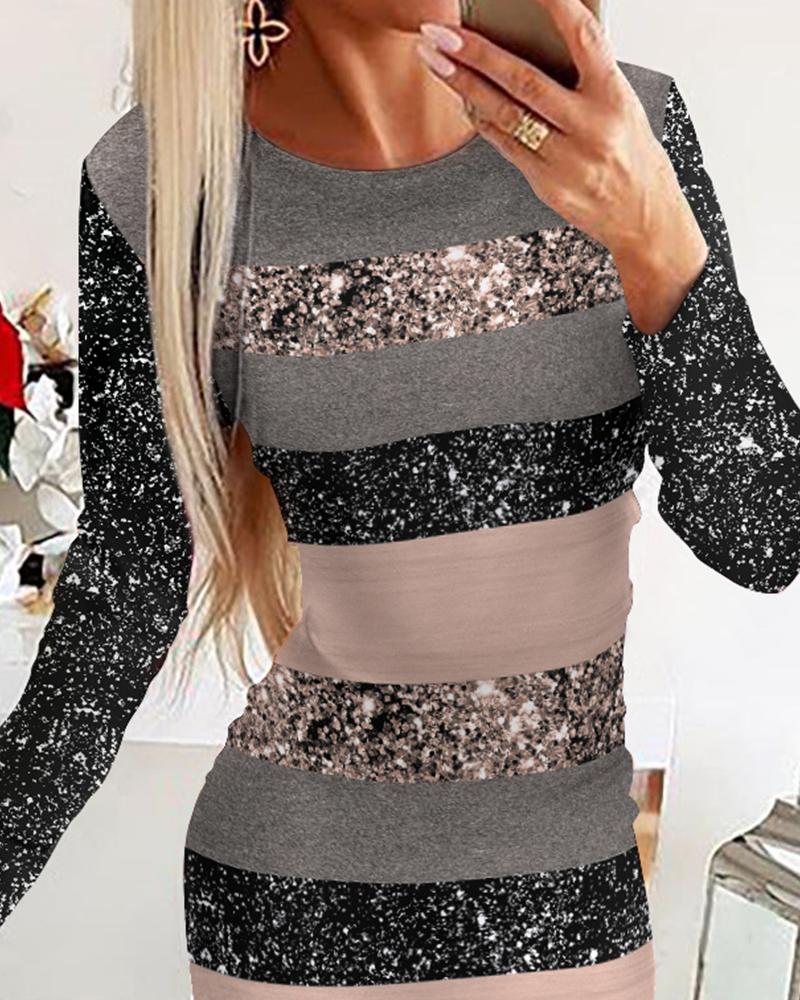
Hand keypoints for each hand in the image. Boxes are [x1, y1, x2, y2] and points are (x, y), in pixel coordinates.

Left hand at [416, 0, 708, 333]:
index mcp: (614, 96)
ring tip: (434, 59)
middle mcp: (591, 127)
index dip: (556, 6)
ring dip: (464, 84)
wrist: (642, 213)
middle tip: (439, 32)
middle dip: (475, 53)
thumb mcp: (621, 104)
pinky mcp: (547, 184)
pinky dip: (481, 119)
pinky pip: (505, 145)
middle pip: (523, 81)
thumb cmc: (629, 149)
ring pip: (505, 115)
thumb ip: (584, 75)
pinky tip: (461, 98)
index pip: (584, 38)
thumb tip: (530, 38)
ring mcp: (566, 160)